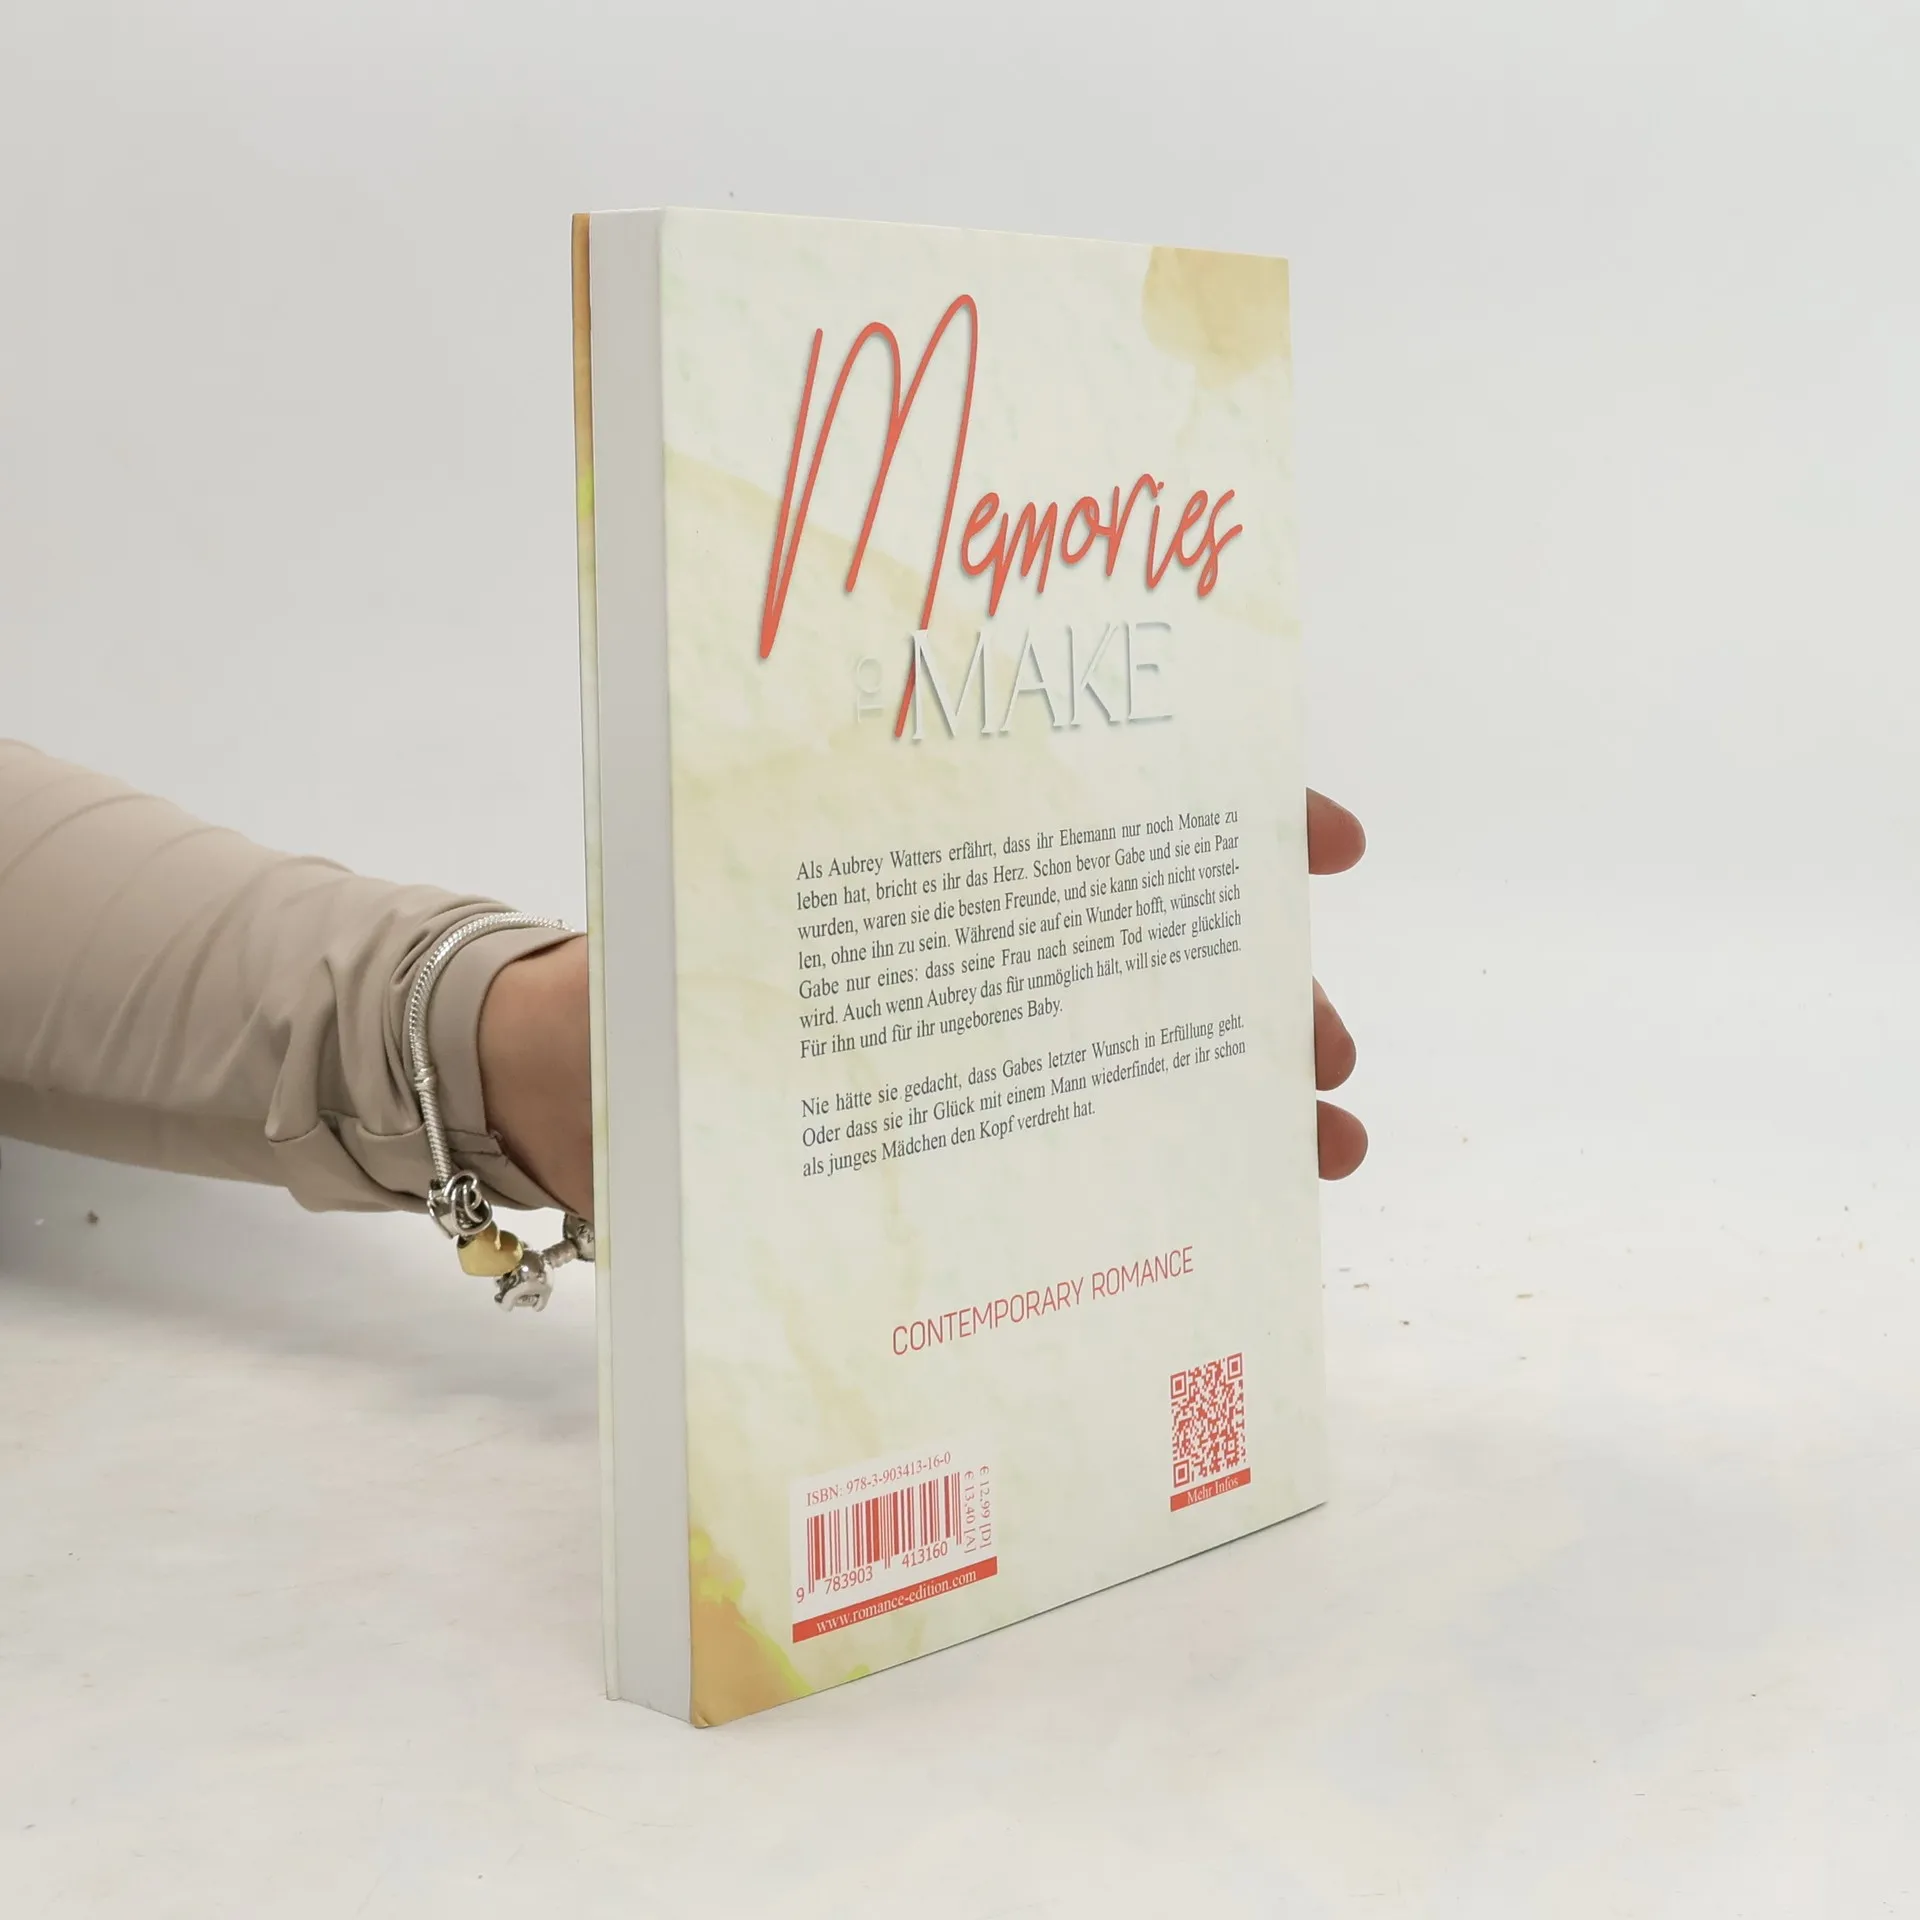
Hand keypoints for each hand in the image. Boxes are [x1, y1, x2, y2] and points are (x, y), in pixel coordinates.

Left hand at [480, 792, 1367, 1217]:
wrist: (568, 1099)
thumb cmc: (637, 981)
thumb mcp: (714, 909)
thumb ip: (784, 867)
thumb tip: (874, 805)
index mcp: (953, 872)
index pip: (1109, 818)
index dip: (1231, 817)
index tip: (1324, 843)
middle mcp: (986, 955)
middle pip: (1160, 948)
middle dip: (1264, 988)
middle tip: (1319, 1049)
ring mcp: (983, 1054)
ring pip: (1144, 1058)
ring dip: (1246, 1095)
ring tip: (1324, 1143)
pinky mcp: (963, 1151)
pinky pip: (1087, 1158)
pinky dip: (1172, 1181)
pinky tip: (1236, 1224)